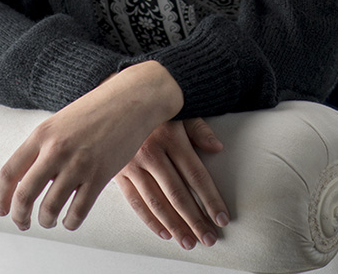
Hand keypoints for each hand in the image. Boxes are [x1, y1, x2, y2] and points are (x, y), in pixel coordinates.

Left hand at [0, 61, 182, 232]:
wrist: (130, 99)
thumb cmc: (96, 109)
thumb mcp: (61, 121)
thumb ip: (44, 146)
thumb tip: (29, 176)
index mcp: (42, 134)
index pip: (9, 172)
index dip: (1, 197)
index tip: (2, 210)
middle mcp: (56, 150)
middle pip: (24, 195)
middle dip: (19, 216)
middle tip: (22, 223)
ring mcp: (78, 164)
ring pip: (50, 209)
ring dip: (46, 221)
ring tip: (49, 220)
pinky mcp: (100, 176)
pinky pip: (77, 212)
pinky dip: (70, 222)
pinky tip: (70, 219)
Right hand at [115, 117, 229, 249]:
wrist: (115, 96)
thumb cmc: (152, 105)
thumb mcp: (179, 109)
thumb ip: (199, 129)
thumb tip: (218, 148)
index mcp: (170, 136)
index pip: (195, 175)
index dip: (210, 198)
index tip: (222, 218)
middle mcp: (150, 151)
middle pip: (178, 193)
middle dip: (196, 219)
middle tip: (210, 238)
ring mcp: (131, 162)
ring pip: (156, 201)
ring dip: (174, 225)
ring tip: (189, 241)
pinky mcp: (117, 171)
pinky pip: (134, 200)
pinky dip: (149, 219)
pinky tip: (163, 231)